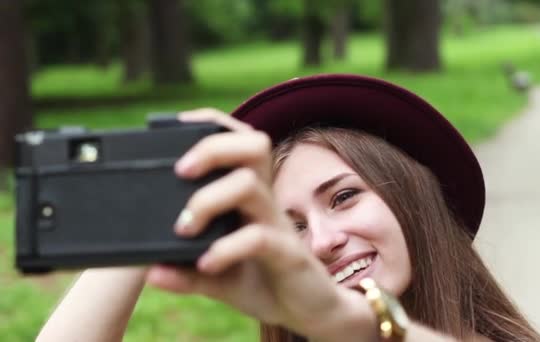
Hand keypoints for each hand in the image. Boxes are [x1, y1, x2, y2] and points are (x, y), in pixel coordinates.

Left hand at [145, 109, 352, 339]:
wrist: (307, 311)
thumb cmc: (263, 282)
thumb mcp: (217, 277)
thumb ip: (185, 271)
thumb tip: (149, 271)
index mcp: (249, 197)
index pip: (238, 141)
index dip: (212, 124)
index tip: (175, 125)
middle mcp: (265, 202)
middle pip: (252, 146)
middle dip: (212, 147)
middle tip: (181, 171)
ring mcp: (278, 225)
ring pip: (249, 185)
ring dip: (208, 198)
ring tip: (185, 227)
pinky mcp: (288, 253)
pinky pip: (258, 237)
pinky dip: (226, 248)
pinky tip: (207, 263)